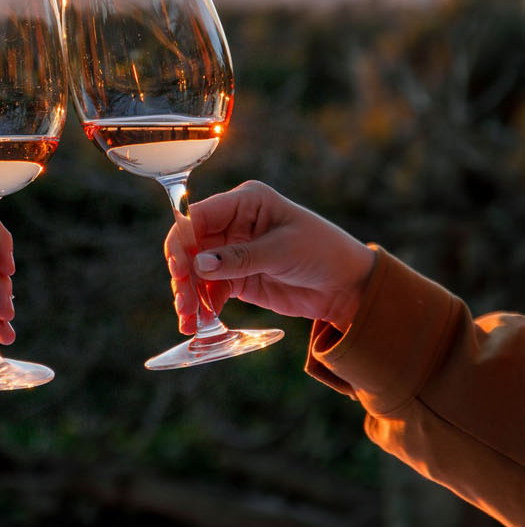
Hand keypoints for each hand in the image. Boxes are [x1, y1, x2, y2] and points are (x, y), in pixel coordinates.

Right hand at [165, 180, 374, 335]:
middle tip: (184, 304)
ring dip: (189, 295)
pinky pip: (209, 290)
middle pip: (191, 246)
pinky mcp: (236, 278)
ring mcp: (232, 252)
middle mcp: (233, 224)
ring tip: (189, 321)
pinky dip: (202, 307)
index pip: (199, 215)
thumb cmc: (323, 252)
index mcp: (245, 202)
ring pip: (195, 271)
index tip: (178, 268)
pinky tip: (198, 324)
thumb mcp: (283, 251)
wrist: (348, 286)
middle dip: (183, 274)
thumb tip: (198, 264)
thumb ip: (240, 258)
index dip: (182, 240)